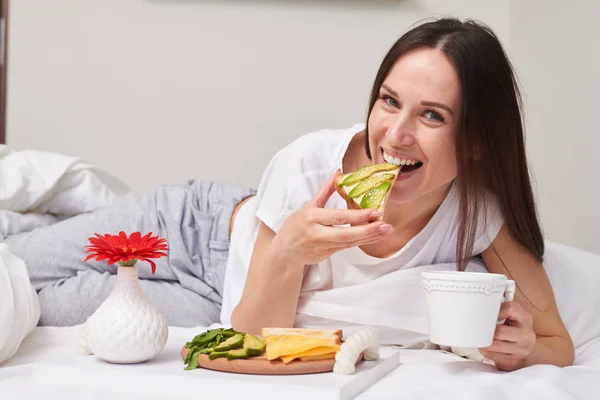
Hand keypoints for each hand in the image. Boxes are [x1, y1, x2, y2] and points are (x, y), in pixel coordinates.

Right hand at [271, 171, 392, 265]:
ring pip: (350, 242)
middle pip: (346, 234)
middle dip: (368, 230)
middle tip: (385, 225)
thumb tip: (337, 174)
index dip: (358, 216)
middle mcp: (317, 233)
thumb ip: (324, 191)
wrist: (284, 251)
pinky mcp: (327, 255)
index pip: (338, 217)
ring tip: (386, 230)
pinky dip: (362, 241)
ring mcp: (322, 246)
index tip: (375, 212)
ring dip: (370, 236)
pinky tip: (374, 236)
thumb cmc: (296, 226)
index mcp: (312, 217)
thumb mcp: (307, 206)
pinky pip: (347, 247)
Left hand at [479, 301, 536, 370]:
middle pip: (500, 331)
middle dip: (487, 331)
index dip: (494, 311)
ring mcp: (522, 349)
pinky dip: (486, 352)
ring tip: (480, 339)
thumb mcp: (510, 315)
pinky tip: (486, 348)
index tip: (485, 313)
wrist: (521, 347)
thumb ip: (499, 308)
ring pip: (495, 345)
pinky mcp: (515, 361)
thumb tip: (478, 302)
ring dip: (483, 342)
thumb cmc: (511, 327)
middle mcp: (527, 333)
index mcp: (525, 317)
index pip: (510, 309)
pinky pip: (495, 356)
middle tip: (478, 329)